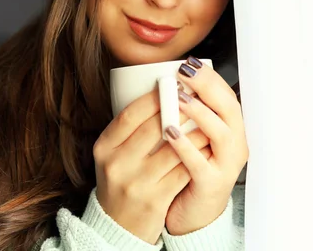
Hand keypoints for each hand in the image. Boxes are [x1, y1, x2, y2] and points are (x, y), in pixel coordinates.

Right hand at [93, 87, 210, 243]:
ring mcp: (137, 184)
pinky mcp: (156, 200)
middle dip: (178, 107)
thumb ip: (129, 130)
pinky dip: (198, 153)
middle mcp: (117, 165)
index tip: (170, 83)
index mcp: (104, 149)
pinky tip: (208, 142)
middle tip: (195, 93)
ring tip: (207, 114)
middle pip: (152, 128)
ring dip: (194, 128)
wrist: (116, 229)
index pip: (129, 115)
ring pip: (173, 148)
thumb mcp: (112, 156)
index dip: (152, 97)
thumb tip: (160, 94)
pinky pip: (183, 169)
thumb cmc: (121, 183)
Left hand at [163, 56, 248, 235]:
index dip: (210, 78)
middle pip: (229, 109)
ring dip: (200, 113)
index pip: (227, 96)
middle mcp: (235, 145)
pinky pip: (200, 164)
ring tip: (179, 98)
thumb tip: (167, 80)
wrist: (193, 214)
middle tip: (185, 72)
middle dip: (207, 87)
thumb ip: (187, 113)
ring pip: (220, 134)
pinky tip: (169, 133)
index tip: (190, 62)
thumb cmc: (189, 171)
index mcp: (230, 130)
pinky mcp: (212, 185)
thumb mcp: (193, 137)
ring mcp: (226, 166)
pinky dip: (186, 146)